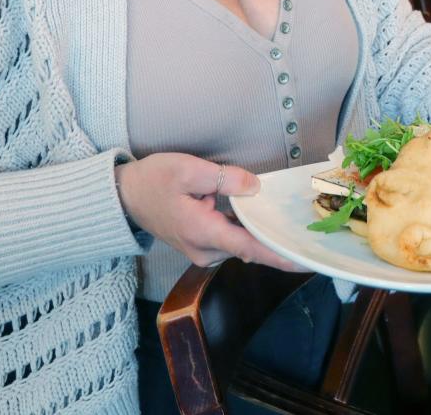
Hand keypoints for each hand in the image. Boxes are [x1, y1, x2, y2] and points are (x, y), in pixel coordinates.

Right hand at [116, 154, 302, 270]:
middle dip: (275, 240)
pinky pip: (230, 240)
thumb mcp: (187, 170)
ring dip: (259, 233)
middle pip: (248, 247)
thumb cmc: (153, 180)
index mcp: (201, 231)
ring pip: (240, 244)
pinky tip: (260, 217)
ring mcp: (201, 250)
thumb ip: (224, 178)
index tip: (301, 261)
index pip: (247, 248)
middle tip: (306, 232)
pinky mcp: (201, 244)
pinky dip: (246, 231)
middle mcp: (203, 249)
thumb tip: (254, 187)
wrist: (124, 196)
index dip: (276, 255)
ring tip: (289, 224)